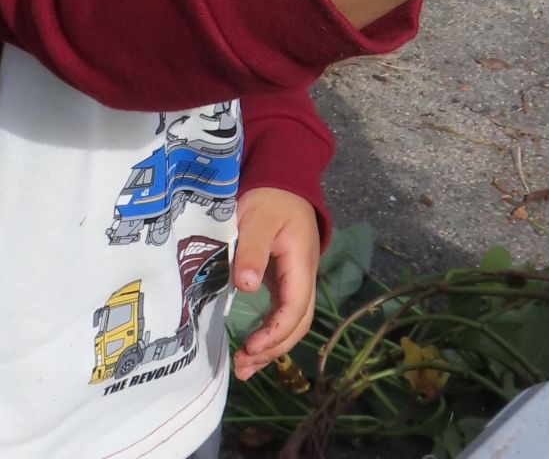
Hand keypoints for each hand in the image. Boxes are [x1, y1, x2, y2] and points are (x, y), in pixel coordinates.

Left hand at [231, 187, 319, 381]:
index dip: (276, 330)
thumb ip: (251, 249)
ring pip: (293, 321)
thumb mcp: (257, 218)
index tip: (251, 346)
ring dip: (272, 346)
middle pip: (298, 321)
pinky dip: (269, 333)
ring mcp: (296, 279)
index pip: (296, 306)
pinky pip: (282, 313)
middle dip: (273, 347)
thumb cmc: (269, 197)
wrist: (281, 180)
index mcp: (301, 262)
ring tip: (244, 367)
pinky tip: (252, 348)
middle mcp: (304, 276)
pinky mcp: (284, 280)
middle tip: (243, 365)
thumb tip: (246, 286)